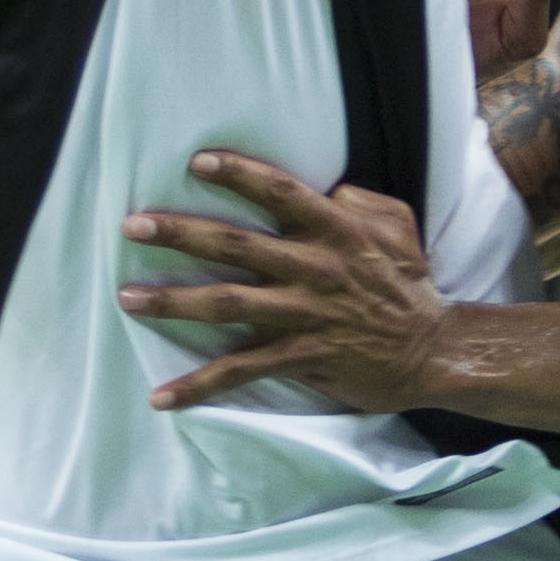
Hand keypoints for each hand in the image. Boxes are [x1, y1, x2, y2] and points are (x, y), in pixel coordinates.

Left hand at [121, 154, 454, 412]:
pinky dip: (199, 385)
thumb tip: (323, 188)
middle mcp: (315, 268)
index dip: (238, 174)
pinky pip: (241, 371)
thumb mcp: (397, 225)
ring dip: (172, 302)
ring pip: (227, 304)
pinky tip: (162, 397)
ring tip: (127, 298)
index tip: (194, 163)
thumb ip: (358, 200)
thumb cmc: (408, 284)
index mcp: (337, 231)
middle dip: (181, 234)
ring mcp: (305, 315)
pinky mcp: (300, 357)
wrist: (432, 351)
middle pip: (236, 245)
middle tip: (132, 227)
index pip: (281, 192)